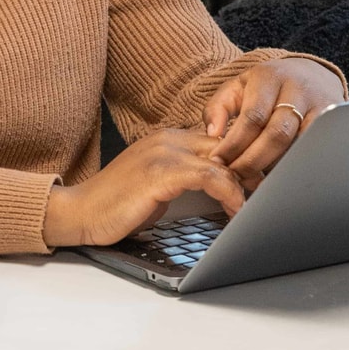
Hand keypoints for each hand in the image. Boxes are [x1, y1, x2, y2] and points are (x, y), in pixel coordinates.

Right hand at [42, 129, 246, 248]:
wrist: (80, 211)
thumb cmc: (118, 204)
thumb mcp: (158, 185)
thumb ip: (187, 178)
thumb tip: (221, 187)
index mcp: (168, 138)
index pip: (220, 141)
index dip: (244, 163)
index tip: (261, 185)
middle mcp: (168, 138)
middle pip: (228, 146)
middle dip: (253, 171)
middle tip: (268, 196)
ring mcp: (164, 153)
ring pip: (224, 160)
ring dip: (246, 186)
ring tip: (255, 207)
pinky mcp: (161, 173)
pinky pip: (211, 177)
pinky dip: (230, 195)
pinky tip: (236, 211)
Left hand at [203, 58, 344, 189]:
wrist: (310, 73)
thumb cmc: (267, 86)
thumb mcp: (238, 87)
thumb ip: (218, 107)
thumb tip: (213, 134)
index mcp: (269, 78)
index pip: (252, 117)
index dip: (234, 144)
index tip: (219, 161)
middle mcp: (298, 90)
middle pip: (277, 134)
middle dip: (253, 161)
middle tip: (237, 176)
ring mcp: (321, 106)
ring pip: (299, 146)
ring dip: (275, 168)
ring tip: (257, 181)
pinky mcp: (336, 123)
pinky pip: (316, 150)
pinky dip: (297, 167)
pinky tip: (281, 177)